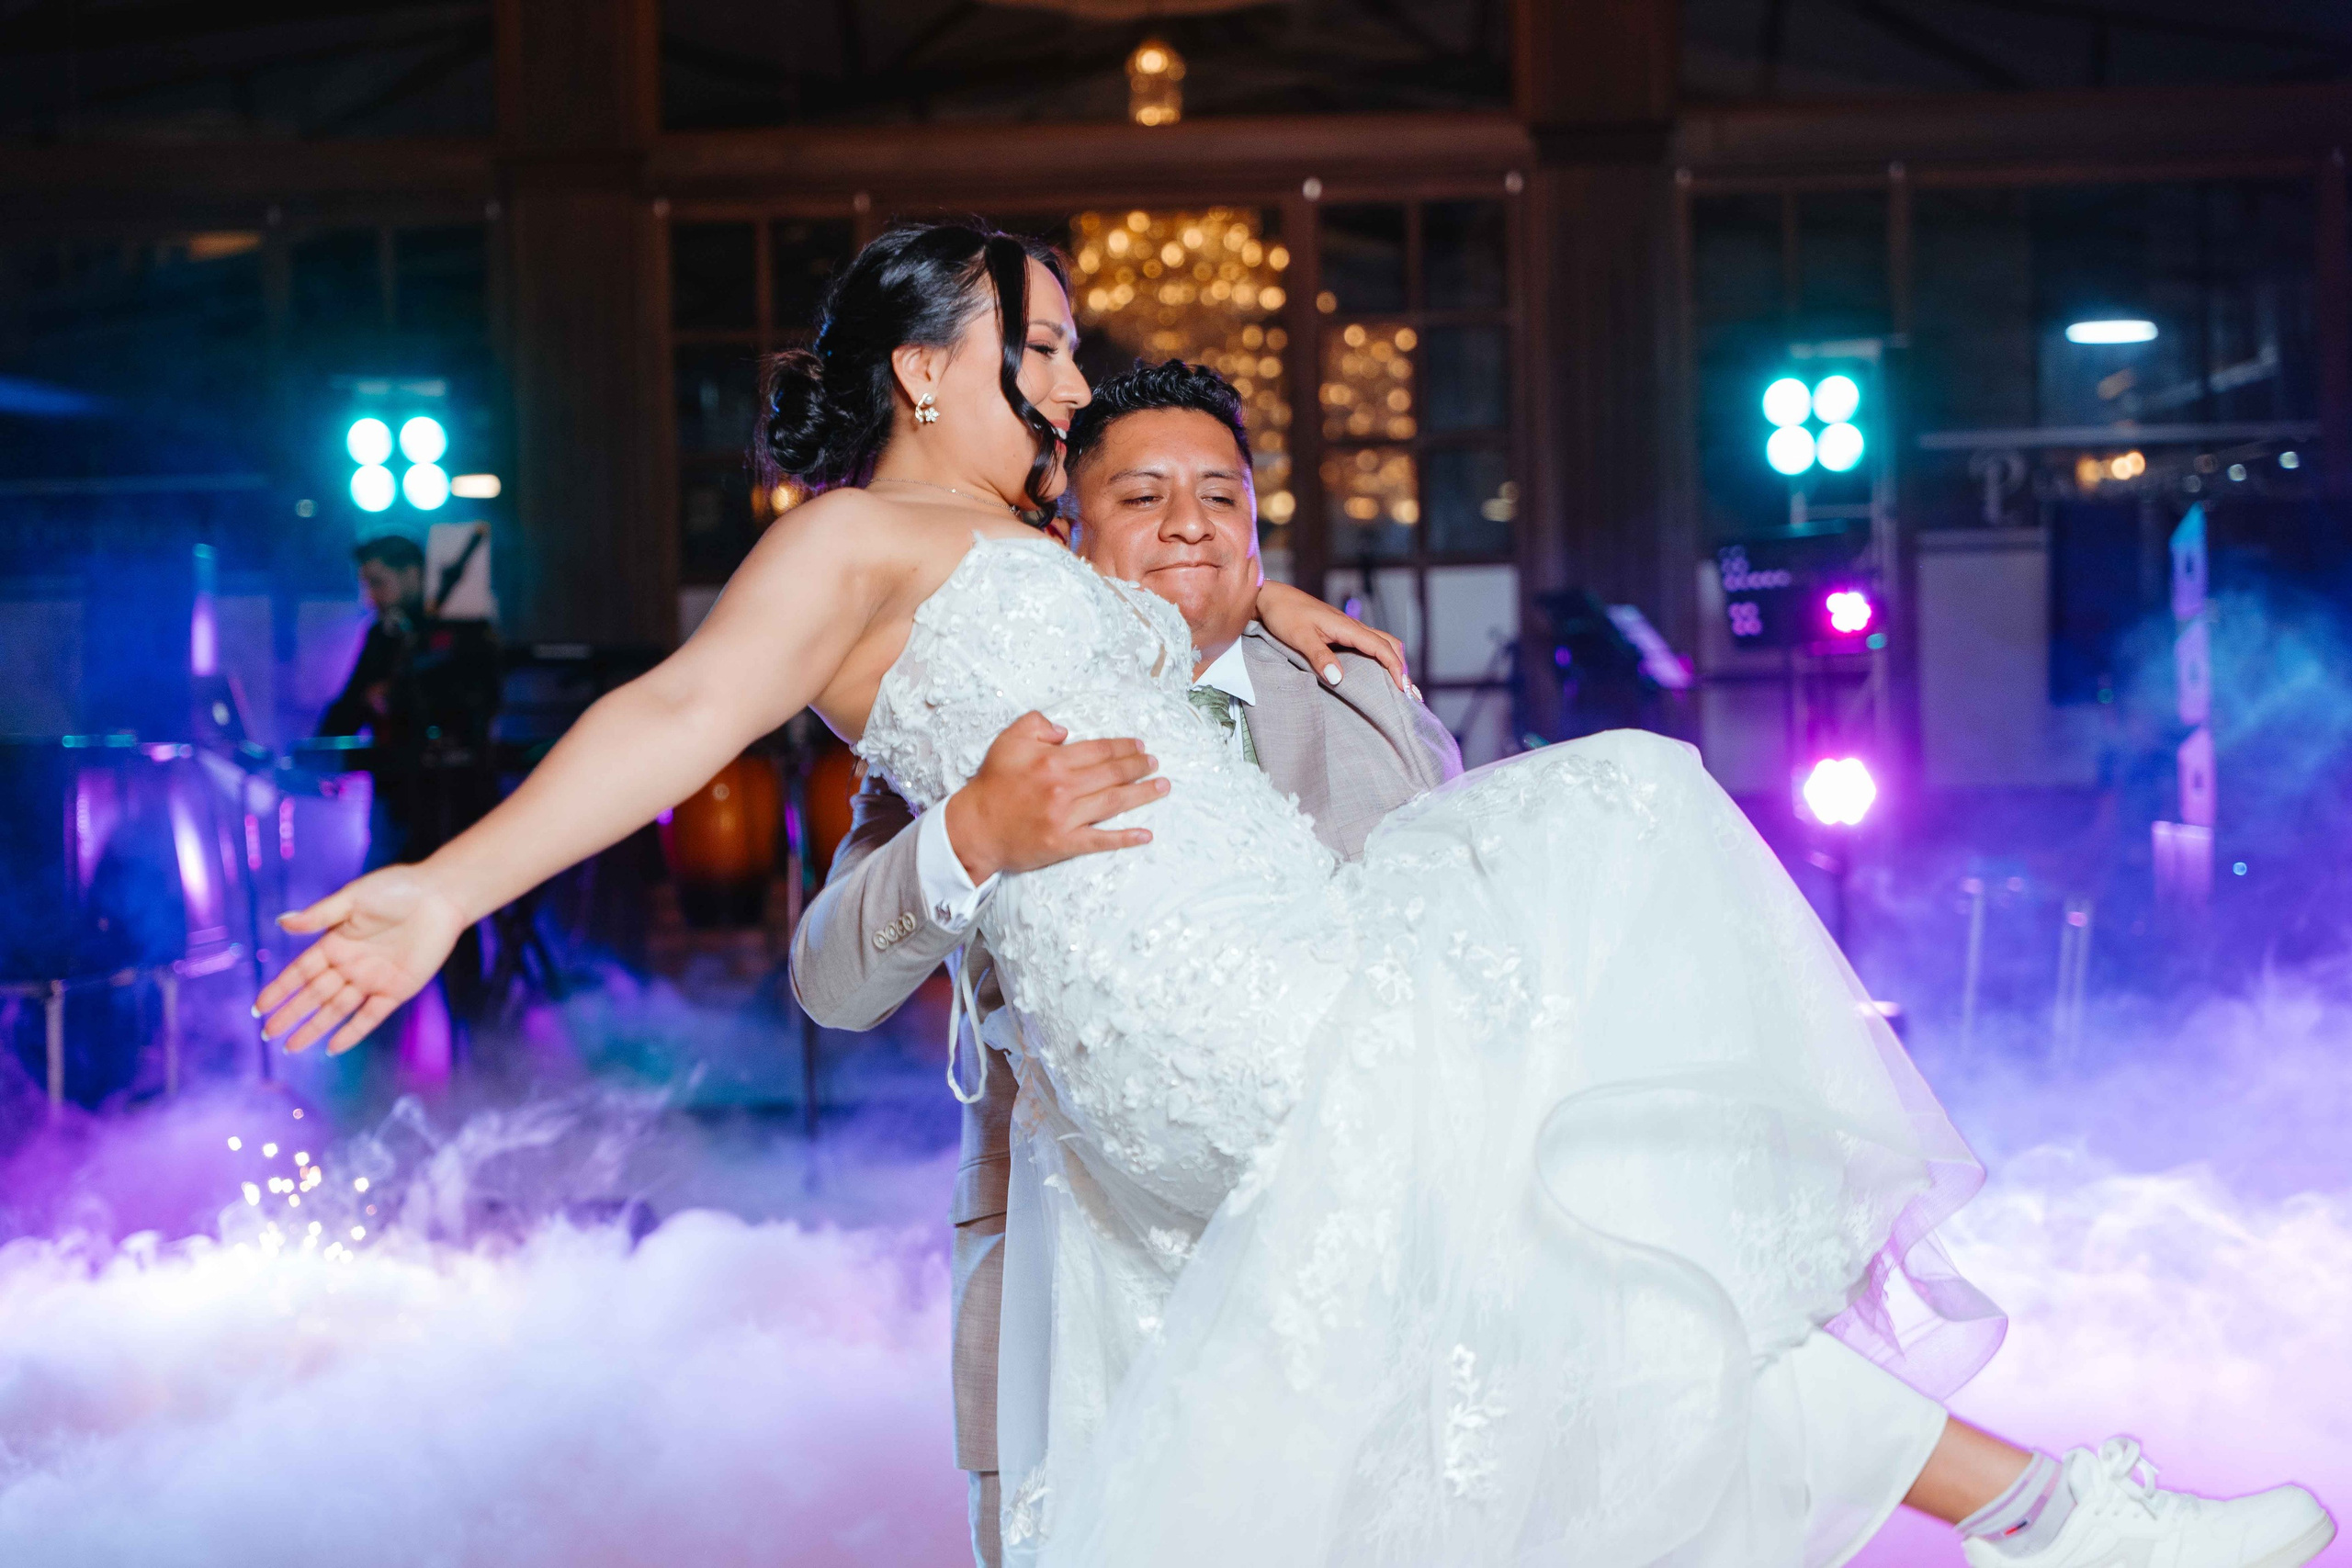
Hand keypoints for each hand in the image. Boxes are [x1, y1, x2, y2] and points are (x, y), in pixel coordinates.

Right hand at [253, 866, 471, 1053]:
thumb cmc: (397, 889)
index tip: (259, 1007)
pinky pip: (371, 1016)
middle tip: (267, 1034)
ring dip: (314, 1028)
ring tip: (291, 1048)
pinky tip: (332, 1048)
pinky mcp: (397, 989)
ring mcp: (373, 979)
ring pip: (336, 1010)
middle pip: (314, 995)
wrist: (440, 896)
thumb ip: (319, 915)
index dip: (279, 990)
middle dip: (290, 1014)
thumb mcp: (353, 898)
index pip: (300, 972)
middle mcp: (350, 964)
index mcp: (335, 943)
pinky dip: (352, 1032)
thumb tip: (281, 922)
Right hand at [942, 712, 1166, 882]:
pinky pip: (1101, 839)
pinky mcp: (1064, 843)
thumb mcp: (1008, 741)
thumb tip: (1066, 731)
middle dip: (1139, 766)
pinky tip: (1146, 835)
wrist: (975, 828)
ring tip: (1162, 787)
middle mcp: (1064, 788)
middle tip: (1155, 763)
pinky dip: (1125, 838)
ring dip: (1142, 794)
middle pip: (1112, 774)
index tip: (1139, 746)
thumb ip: (1037, 725)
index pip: (1099, 750)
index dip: (1123, 747)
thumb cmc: (992, 784)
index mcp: (1053, 761)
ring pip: (1113, 802)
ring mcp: (1066, 817)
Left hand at [1252, 580, 1417, 697]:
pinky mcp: (1340, 633)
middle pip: (1389, 644)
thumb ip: (1319, 657)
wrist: (1271, 598)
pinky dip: (1380, 659)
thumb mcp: (1300, 637)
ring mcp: (1347, 629)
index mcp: (1347, 627)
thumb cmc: (1284, 614)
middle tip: (1409, 693)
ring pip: (1381, 643)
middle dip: (1402, 667)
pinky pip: (1368, 645)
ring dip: (1393, 662)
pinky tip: (1376, 673)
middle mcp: (1352, 627)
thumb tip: (1339, 679)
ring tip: (1399, 686)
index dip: (1396, 668)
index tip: (1404, 689)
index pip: (1382, 647)